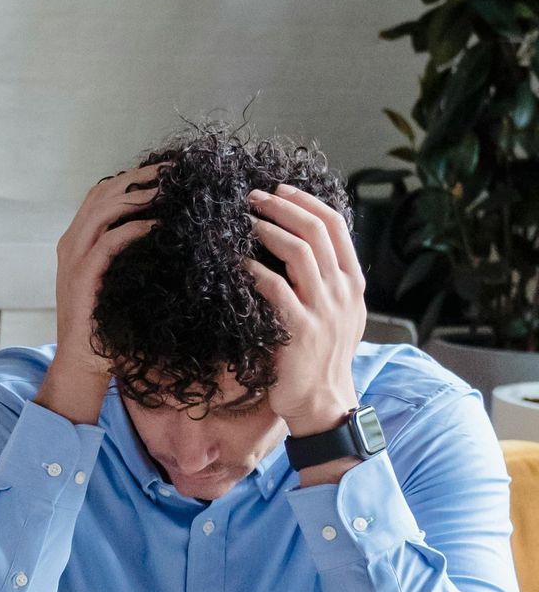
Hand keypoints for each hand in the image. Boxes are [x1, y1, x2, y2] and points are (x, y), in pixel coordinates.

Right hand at [35, 166, 158, 422]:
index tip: (165, 172)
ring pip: (102, 209)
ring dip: (136, 195)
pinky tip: (156, 225)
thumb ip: (128, 255)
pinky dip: (132, 229)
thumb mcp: (117, 281)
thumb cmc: (108, 326)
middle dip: (139, 177)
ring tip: (166, 189)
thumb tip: (163, 231)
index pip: (102, 194)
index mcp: (77, 241)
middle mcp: (71, 243)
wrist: (83, 365)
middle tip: (171, 171)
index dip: (132, 178)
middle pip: (103, 192)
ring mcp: (73, 260)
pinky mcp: (82, 277)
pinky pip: (108, 242)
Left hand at [248, 186, 365, 447]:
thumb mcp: (337, 313)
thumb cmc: (321, 356)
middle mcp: (343, 291)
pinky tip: (238, 264)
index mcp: (353, 282)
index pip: (336, 226)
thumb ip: (326, 280)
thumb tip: (299, 244)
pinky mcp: (301, 330)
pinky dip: (256, 271)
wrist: (323, 402)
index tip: (279, 189)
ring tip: (244, 222)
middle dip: (282, 206)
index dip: (306, 201)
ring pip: (300, 252)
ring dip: (269, 230)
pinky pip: (276, 288)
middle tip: (253, 197)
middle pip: (317, 230)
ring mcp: (324, 309)